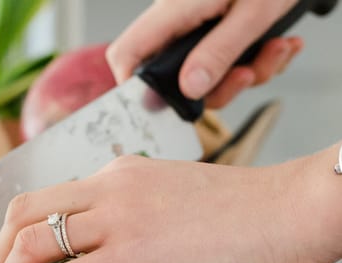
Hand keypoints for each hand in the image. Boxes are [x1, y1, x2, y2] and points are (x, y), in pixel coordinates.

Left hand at [0, 145, 341, 262]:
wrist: (293, 210)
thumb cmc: (244, 213)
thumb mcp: (172, 197)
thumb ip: (132, 215)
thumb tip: (103, 254)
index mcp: (116, 173)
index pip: (44, 196)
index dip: (16, 232)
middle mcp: (108, 187)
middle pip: (21, 211)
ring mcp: (118, 219)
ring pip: (32, 242)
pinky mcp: (134, 255)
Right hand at [106, 0, 302, 107]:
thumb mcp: (253, 12)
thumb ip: (219, 51)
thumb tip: (189, 88)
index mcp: (173, 11)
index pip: (127, 53)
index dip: (133, 86)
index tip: (163, 106)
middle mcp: (179, 21)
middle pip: (174, 77)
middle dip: (219, 87)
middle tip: (248, 73)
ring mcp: (198, 27)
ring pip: (208, 75)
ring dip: (248, 72)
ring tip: (277, 48)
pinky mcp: (218, 29)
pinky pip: (229, 63)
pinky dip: (259, 61)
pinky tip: (280, 43)